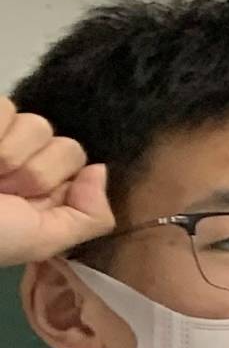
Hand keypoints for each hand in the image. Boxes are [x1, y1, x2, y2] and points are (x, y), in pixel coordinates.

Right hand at [0, 102, 111, 268]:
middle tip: (0, 191)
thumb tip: (100, 170)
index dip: (57, 182)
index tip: (26, 200)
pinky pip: (4, 107)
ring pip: (35, 123)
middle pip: (62, 143)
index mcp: (42, 184)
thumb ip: (87, 216)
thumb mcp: (41, 240)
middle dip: (32, 173)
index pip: (77, 160)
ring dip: (6, 155)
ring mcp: (0, 132)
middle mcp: (23, 155)